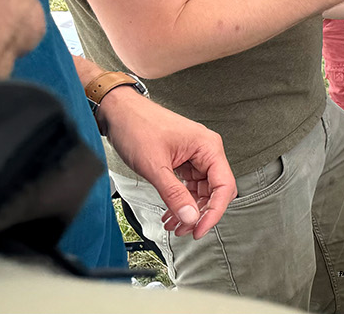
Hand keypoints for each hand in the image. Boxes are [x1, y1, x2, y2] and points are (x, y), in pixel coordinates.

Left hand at [99, 87, 235, 238]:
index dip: (214, 211)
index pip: (224, 186)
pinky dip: (180, 200)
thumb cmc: (138, 127)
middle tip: (184, 231)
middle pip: (215, 190)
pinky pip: (188, 185)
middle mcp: (206, 150)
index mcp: (208, 147)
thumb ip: (174, 194)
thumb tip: (191, 217)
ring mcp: (195, 155)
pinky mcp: (183, 160)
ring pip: (201, 190)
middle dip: (200, 213)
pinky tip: (170, 213)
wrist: (119, 112)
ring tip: (173, 225)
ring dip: (189, 209)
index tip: (200, 229)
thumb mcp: (155, 166)